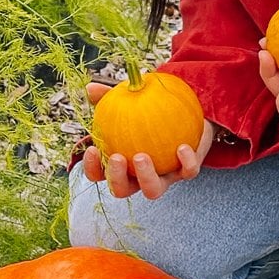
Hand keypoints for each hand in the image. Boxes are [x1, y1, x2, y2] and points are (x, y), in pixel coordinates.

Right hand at [79, 81, 215, 199]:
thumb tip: (90, 88)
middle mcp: (140, 176)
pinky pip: (187, 172)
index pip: (99, 174)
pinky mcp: (187, 171)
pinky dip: (185, 162)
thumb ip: (110, 98)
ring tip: (141, 156)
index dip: (92, 168)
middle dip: (116, 179)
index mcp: (122, 164)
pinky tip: (182, 147)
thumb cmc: (150, 110)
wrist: (187, 114)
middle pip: (122, 190)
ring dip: (145, 177)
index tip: (92, 149)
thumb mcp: (130, 102)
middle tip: (116, 157)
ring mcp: (164, 176)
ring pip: (152, 190)